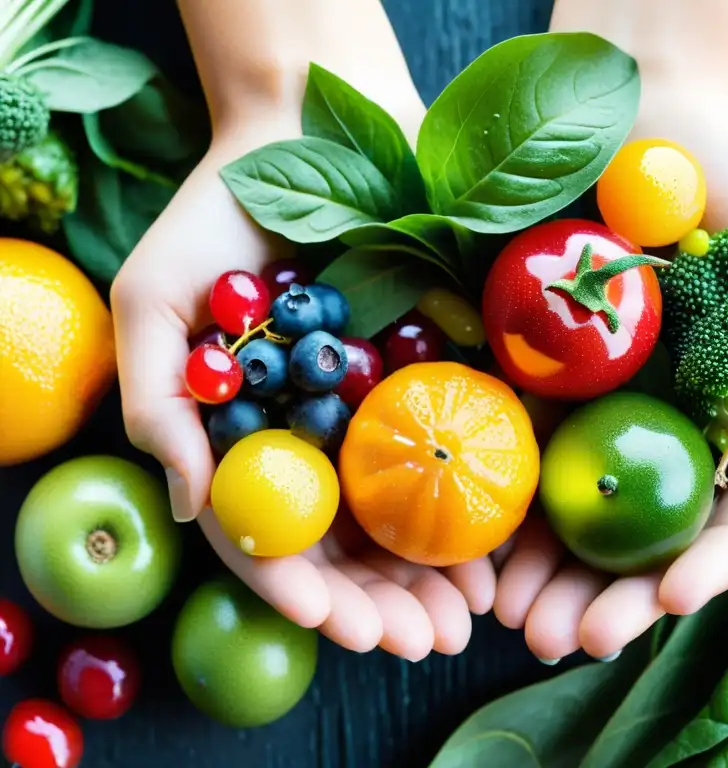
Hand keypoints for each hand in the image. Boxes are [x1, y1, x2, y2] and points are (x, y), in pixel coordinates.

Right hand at [110, 98, 495, 663]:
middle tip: (417, 644)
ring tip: (464, 621)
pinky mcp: (444, 370)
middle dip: (382, 603)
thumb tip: (191, 504)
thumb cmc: (216, 214)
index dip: (296, 586)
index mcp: (256, 436)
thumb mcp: (156, 301)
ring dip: (438, 576)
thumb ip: (160, 404)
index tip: (326, 621)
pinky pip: (467, 449)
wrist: (309, 128)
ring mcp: (385, 407)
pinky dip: (484, 504)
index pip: (273, 534)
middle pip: (353, 542)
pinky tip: (503, 549)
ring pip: (413, 514)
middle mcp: (324, 436)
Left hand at [493, 40, 727, 662]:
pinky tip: (467, 548)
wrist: (652, 98)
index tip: (668, 602)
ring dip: (538, 571)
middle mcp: (659, 419)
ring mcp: (589, 398)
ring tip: (513, 621)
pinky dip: (488, 498)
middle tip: (566, 639)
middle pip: (635, 530)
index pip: (725, 510)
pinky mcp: (525, 364)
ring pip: (564, 506)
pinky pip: (504, 441)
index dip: (704, 562)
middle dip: (603, 594)